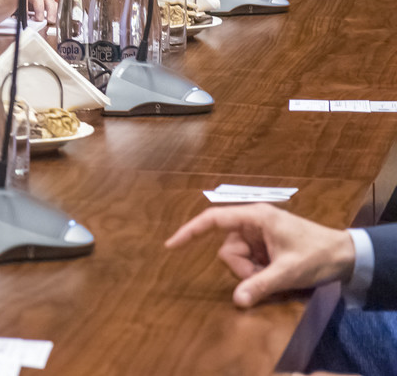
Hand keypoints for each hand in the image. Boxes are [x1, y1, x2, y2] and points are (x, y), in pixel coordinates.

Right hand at [164, 204, 355, 307]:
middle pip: (227, 249)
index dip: (190, 232)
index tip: (171, 245)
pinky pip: (248, 261)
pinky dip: (258, 271)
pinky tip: (276, 273)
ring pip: (237, 258)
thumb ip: (260, 284)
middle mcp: (252, 222)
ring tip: (275, 275)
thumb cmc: (317, 255)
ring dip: (251, 272)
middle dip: (242, 268)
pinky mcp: (264, 245)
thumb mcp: (289, 272)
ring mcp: (258, 234)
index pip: (213, 220)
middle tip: (266, 276)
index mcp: (255, 218)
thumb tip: (237, 301)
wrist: (346, 255)